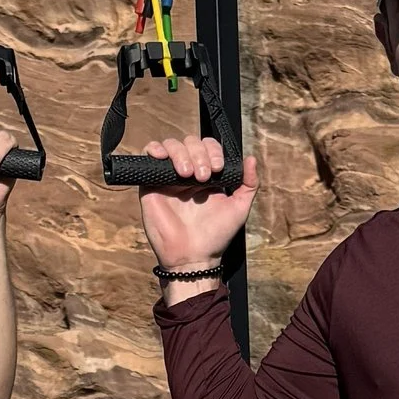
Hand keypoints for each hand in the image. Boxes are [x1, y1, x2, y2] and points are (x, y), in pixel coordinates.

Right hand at [138, 148, 257, 275]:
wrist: (192, 256)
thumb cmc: (215, 236)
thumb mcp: (239, 208)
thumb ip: (248, 184)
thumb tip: (250, 159)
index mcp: (207, 175)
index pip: (208, 147)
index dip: (213, 150)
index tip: (218, 168)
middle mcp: (187, 173)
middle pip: (190, 142)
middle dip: (199, 154)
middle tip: (203, 176)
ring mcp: (168, 177)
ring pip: (171, 146)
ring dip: (180, 154)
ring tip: (186, 174)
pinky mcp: (150, 184)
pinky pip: (148, 155)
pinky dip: (154, 149)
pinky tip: (162, 157)